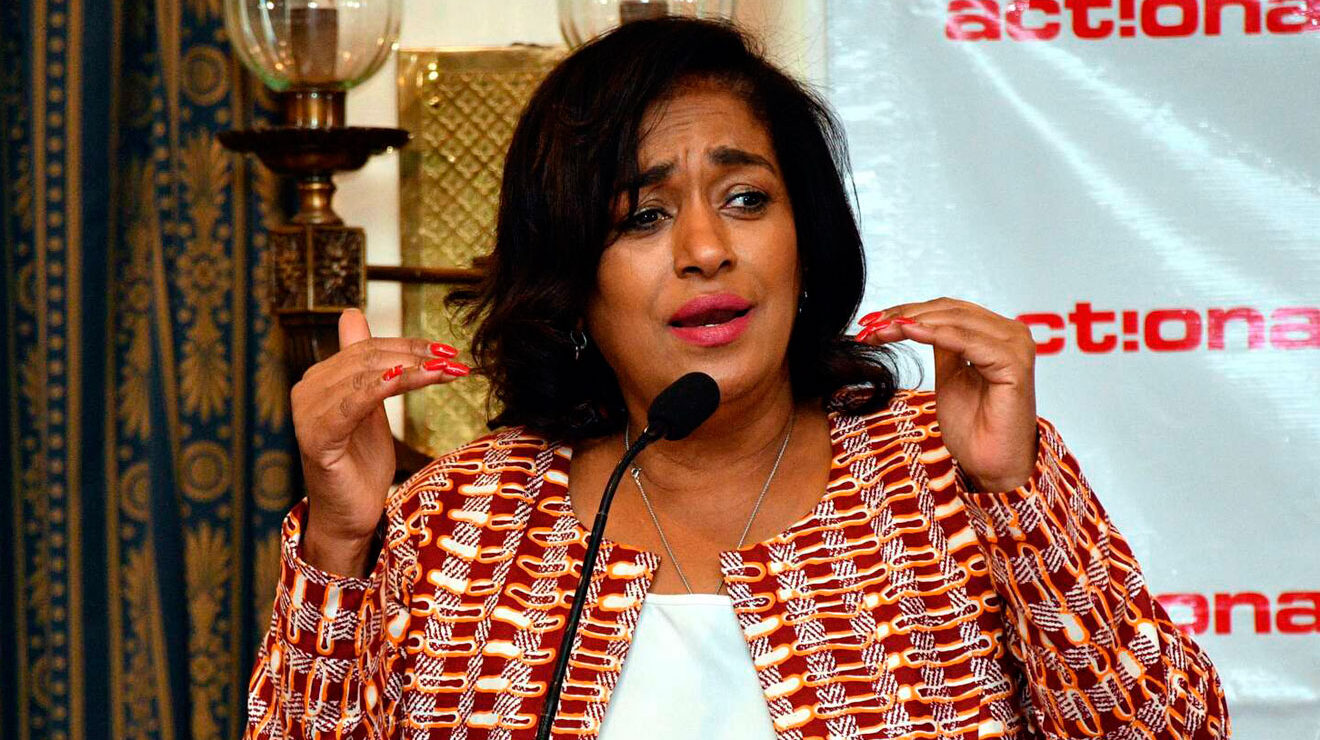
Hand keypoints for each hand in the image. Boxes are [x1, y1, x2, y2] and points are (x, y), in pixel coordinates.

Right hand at [291, 309, 469, 575]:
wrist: (350, 515)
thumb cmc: (362, 464)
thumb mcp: (371, 407)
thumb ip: (367, 366)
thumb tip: (349, 313)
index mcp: (320, 379)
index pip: (369, 347)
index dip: (409, 345)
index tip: (449, 351)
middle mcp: (308, 389)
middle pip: (369, 357)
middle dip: (416, 356)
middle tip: (455, 361)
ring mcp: (308, 413)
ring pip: (365, 375)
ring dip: (411, 369)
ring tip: (446, 371)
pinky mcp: (316, 437)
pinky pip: (355, 402)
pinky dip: (385, 386)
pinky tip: (412, 380)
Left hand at [857, 298, 1036, 491]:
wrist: (992, 465)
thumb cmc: (975, 428)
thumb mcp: (950, 377)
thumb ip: (942, 347)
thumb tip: (914, 322)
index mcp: (998, 333)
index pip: (947, 310)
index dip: (907, 311)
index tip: (872, 321)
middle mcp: (1011, 333)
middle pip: (948, 311)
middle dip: (904, 315)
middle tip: (869, 324)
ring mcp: (1015, 346)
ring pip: (954, 321)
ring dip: (912, 321)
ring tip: (881, 328)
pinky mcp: (1013, 363)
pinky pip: (966, 341)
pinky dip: (934, 333)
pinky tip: (908, 331)